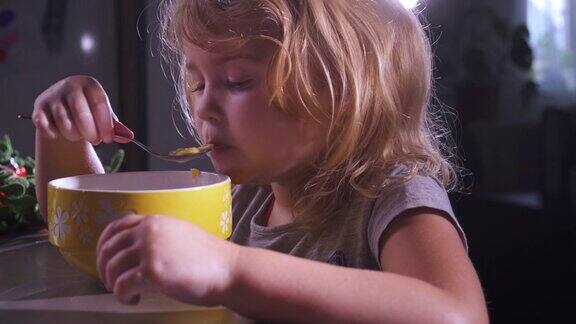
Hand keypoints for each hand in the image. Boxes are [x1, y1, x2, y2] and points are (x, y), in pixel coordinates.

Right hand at [32, 75, 133, 144]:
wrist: (63, 104)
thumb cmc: (88, 110)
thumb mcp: (103, 114)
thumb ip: (116, 126)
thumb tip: (129, 137)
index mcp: (90, 85)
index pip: (99, 104)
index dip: (105, 124)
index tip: (109, 139)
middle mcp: (70, 86)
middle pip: (81, 114)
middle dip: (91, 133)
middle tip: (96, 140)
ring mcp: (53, 96)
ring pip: (65, 124)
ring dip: (75, 136)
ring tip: (79, 135)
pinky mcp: (39, 108)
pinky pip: (46, 127)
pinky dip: (54, 135)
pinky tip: (59, 134)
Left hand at [96, 214, 238, 305]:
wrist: (228, 269)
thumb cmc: (207, 256)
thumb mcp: (178, 234)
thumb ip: (156, 235)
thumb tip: (133, 247)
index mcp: (153, 221)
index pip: (115, 227)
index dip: (103, 245)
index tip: (104, 260)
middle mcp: (148, 231)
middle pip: (109, 249)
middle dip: (105, 269)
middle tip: (112, 283)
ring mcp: (149, 251)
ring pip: (112, 268)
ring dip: (113, 284)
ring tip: (127, 293)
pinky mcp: (152, 272)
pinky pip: (122, 286)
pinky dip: (122, 296)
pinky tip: (133, 300)